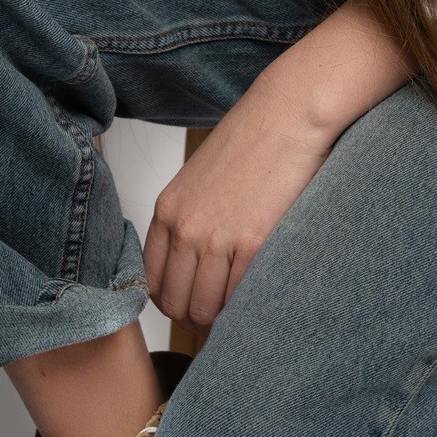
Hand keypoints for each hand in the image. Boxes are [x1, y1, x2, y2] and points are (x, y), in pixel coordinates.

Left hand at [143, 75, 335, 329]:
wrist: (285, 115)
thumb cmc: (250, 142)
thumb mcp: (200, 180)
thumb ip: (190, 219)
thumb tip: (194, 264)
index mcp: (168, 210)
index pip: (151, 280)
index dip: (169, 301)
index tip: (188, 305)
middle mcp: (186, 228)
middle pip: (175, 302)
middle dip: (193, 319)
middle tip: (215, 321)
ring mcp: (217, 238)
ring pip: (205, 309)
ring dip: (220, 321)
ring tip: (236, 314)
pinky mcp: (253, 243)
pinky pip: (239, 297)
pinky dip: (246, 307)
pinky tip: (256, 297)